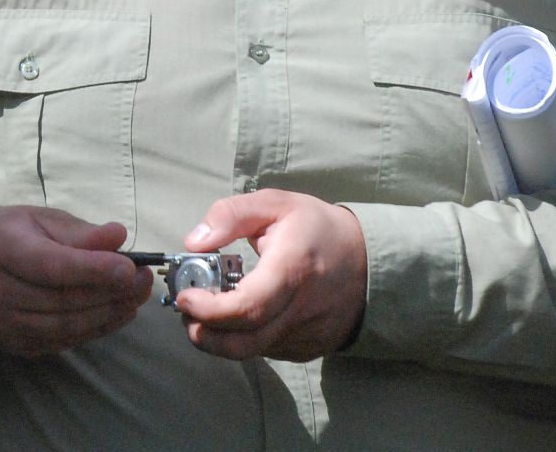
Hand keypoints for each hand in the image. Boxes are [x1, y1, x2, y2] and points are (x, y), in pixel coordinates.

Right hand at [0, 205, 153, 356]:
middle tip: (142, 280)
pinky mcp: (13, 344)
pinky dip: (95, 329)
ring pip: (66, 327)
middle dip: (110, 293)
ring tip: (134, 297)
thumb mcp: (41, 219)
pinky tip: (115, 313)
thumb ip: (80, 232)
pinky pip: (62, 342)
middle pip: (63, 300)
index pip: (51, 265)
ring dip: (108, 314)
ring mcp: (2, 323)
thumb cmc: (11, 234)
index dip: (93, 270)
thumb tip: (118, 237)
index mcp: (0, 248)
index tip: (129, 268)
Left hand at [176, 189, 366, 362]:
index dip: (209, 310)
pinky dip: (245, 338)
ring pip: (253, 351)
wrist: (370, 259)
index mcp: (294, 270)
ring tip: (208, 309)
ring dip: (220, 337)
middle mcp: (303, 310)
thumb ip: (231, 215)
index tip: (185, 298)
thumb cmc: (316, 228)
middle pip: (244, 343)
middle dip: (203, 333)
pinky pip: (268, 351)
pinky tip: (240, 315)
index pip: (248, 308)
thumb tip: (193, 242)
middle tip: (186, 310)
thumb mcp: (275, 204)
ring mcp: (308, 335)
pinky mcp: (310, 349)